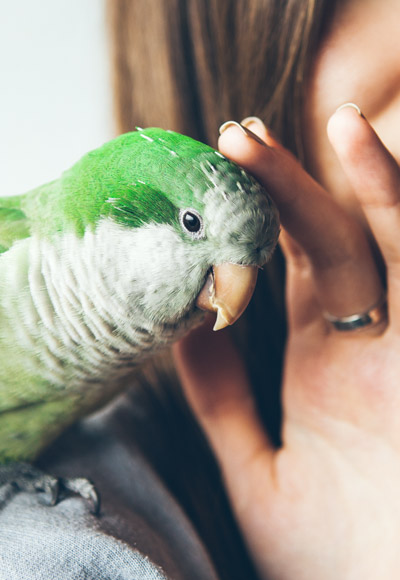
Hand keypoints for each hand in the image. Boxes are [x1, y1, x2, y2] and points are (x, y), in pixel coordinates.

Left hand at [173, 107, 399, 579]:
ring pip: (399, 249)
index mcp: (328, 364)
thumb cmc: (332, 562)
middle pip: (333, 244)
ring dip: (376, 187)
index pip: (293, 269)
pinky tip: (393, 185)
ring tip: (341, 123)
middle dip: (290, 188)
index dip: (258, 220)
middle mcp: (374, 347)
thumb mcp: (260, 476)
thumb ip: (224, 403)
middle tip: (238, 136)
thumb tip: (181, 330)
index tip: (217, 178)